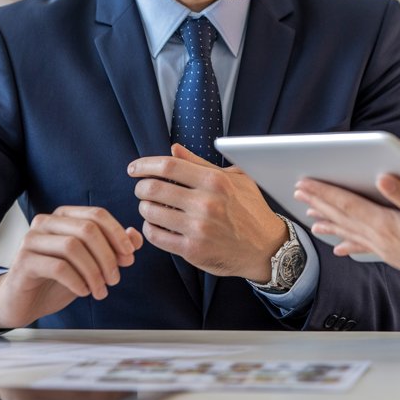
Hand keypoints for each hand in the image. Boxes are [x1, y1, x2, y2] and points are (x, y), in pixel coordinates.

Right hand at [0, 207, 142, 330]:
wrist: (22, 302)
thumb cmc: (59, 280)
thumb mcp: (91, 263)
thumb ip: (114, 248)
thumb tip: (135, 237)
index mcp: (63, 216)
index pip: (97, 215)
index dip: (117, 234)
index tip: (130, 257)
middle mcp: (45, 222)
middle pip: (87, 229)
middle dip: (108, 255)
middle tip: (115, 279)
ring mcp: (31, 240)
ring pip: (72, 246)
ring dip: (94, 271)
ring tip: (101, 290)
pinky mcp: (22, 262)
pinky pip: (57, 266)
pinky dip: (77, 280)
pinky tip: (84, 292)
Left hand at [127, 143, 286, 281]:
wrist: (266, 246)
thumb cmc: (250, 209)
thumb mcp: (234, 178)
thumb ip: (200, 163)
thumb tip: (173, 150)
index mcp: (214, 181)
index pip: (168, 166)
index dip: (145, 165)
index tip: (134, 168)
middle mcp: (205, 203)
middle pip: (153, 189)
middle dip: (140, 187)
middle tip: (142, 188)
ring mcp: (198, 228)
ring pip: (151, 213)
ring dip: (145, 208)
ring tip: (151, 207)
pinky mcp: (192, 250)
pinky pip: (156, 236)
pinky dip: (150, 228)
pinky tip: (157, 224)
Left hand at [294, 175, 399, 316]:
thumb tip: (382, 176)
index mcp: (387, 226)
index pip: (348, 204)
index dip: (325, 192)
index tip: (305, 182)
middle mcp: (381, 239)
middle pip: (343, 217)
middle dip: (320, 203)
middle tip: (298, 193)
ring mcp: (386, 251)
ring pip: (350, 233)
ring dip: (330, 222)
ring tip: (311, 218)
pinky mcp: (394, 257)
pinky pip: (364, 248)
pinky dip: (349, 244)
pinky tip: (340, 249)